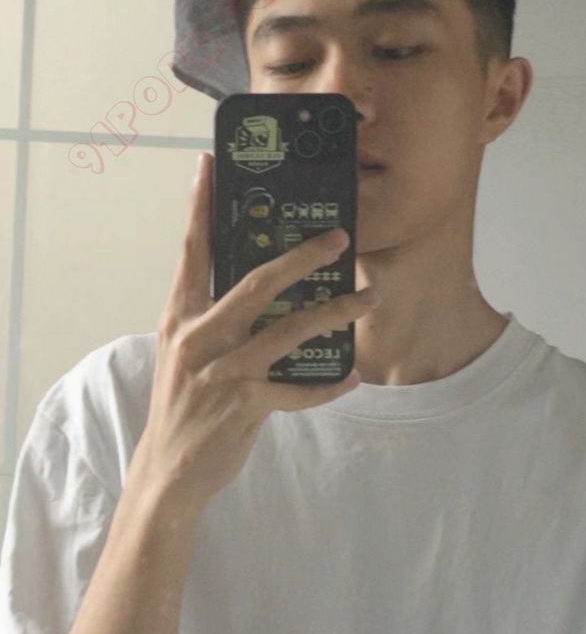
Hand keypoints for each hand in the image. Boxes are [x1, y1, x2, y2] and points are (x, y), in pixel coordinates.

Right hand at [132, 152, 378, 508]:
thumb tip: (267, 283)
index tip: (209, 164)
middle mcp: (199, 338)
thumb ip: (218, 315)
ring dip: (334, 312)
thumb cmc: (186, 400)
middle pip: (255, 283)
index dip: (200, 207)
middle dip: (300, 257)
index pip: (192, 251)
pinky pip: (298, 390)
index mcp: (182, 317)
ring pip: (286, 331)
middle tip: (339, 236)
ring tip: (369, 298)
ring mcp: (222, 372)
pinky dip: (328, 384)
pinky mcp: (243, 406)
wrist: (169, 469)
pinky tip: (352, 376)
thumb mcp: (190, 350)